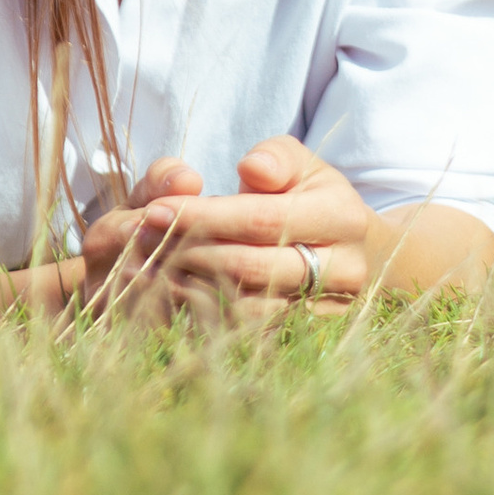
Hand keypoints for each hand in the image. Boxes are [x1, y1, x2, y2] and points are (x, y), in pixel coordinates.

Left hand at [79, 138, 380, 318]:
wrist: (348, 252)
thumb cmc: (308, 198)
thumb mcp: (298, 165)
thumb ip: (275, 157)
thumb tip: (251, 168)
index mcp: (343, 217)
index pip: (263, 219)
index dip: (205, 216)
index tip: (155, 210)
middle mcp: (344, 269)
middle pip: (253, 267)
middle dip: (190, 252)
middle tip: (145, 241)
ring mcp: (329, 310)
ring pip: (249, 308)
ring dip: (191, 290)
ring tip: (150, 269)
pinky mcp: (309, 337)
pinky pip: (248, 334)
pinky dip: (205, 316)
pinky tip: (172, 296)